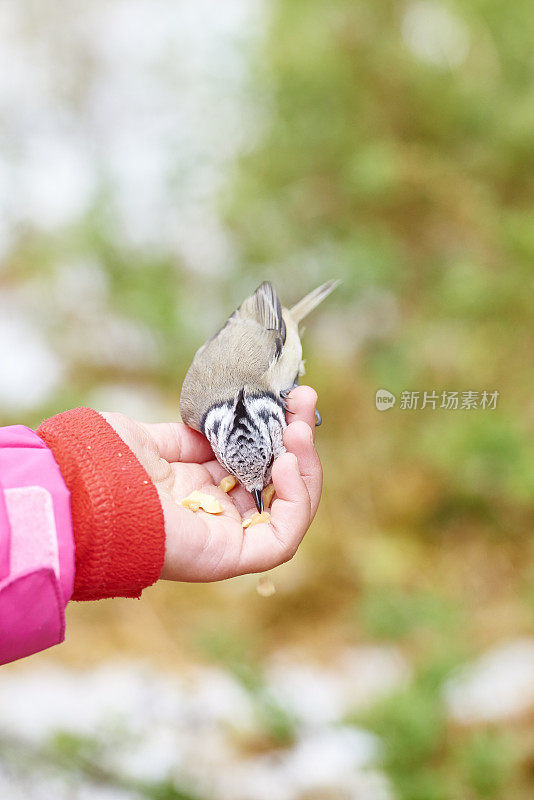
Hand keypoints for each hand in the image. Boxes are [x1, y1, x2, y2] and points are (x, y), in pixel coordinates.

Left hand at [102, 386, 322, 580]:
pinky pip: (281, 539)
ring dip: (305, 468)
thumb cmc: (106, 465)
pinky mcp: (230, 554)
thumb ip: (191, 437)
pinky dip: (295, 501)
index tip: (289, 397)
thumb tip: (221, 424)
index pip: (255, 465)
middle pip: (278, 484)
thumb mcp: (155, 440)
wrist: (83, 490)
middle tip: (305, 401)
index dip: (276, 432)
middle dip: (298, 441)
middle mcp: (216, 514)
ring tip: (299, 431)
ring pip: (289, 511)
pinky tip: (285, 464)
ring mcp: (225, 536)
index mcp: (198, 489)